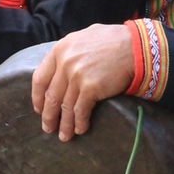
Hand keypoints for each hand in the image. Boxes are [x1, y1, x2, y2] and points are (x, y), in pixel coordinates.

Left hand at [30, 23, 136, 140]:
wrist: (136, 46)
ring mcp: (77, 75)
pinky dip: (80, 122)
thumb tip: (61, 68)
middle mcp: (65, 62)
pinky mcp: (91, 88)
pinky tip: (81, 129)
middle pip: (51, 96)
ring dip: (64, 124)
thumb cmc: (113, 41)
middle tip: (49, 128)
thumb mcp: (84, 38)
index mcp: (60, 49)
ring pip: (65, 106)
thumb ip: (70, 52)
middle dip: (49, 116)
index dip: (38, 97)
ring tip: (65, 136)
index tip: (40, 109)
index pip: (40, 78)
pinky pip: (80, 111)